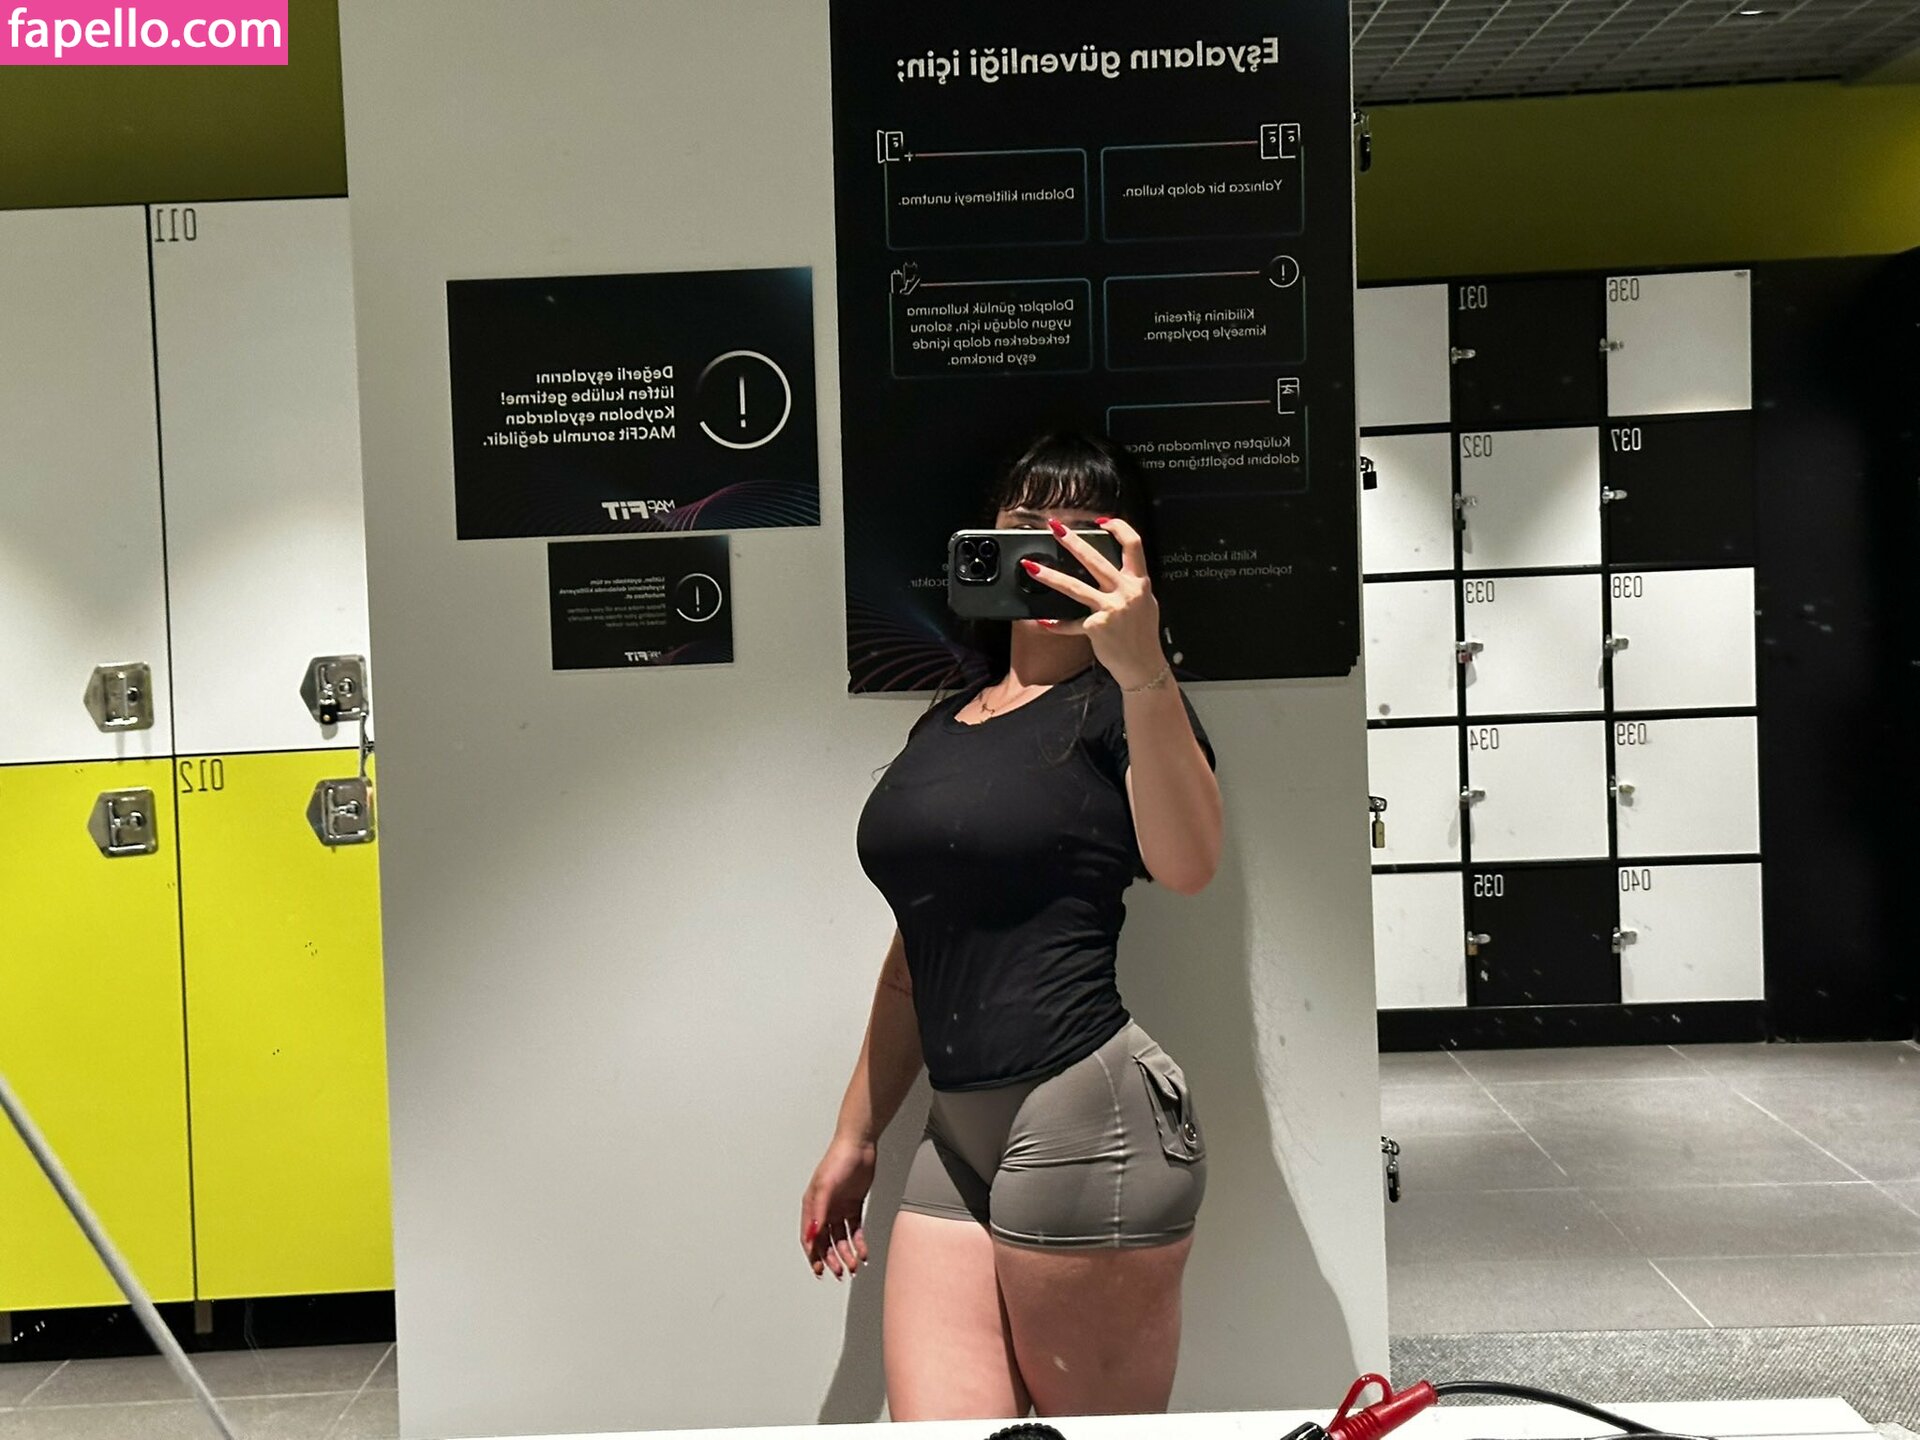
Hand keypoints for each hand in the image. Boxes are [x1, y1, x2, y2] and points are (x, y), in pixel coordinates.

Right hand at [800, 1136, 874, 1279]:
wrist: (859, 1146)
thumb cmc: (838, 1160)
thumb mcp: (825, 1188)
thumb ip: (818, 1213)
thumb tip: (812, 1236)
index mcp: (812, 1206)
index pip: (810, 1238)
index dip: (813, 1256)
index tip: (819, 1271)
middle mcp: (824, 1209)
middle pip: (826, 1242)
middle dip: (832, 1259)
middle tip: (840, 1272)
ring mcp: (839, 1208)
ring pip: (841, 1238)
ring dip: (846, 1253)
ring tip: (854, 1265)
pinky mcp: (854, 1206)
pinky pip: (855, 1230)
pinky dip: (859, 1243)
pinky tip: (863, 1252)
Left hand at [1022, 516, 1166, 687]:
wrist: (1144, 666)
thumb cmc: (1143, 636)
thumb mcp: (1145, 604)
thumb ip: (1131, 586)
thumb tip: (1114, 572)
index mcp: (1139, 583)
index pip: (1134, 545)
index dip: (1119, 528)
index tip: (1102, 522)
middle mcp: (1126, 592)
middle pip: (1095, 560)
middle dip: (1072, 541)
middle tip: (1055, 529)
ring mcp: (1110, 609)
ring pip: (1075, 587)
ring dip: (1050, 576)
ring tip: (1032, 567)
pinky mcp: (1096, 627)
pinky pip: (1071, 624)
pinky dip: (1057, 624)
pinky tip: (1044, 621)